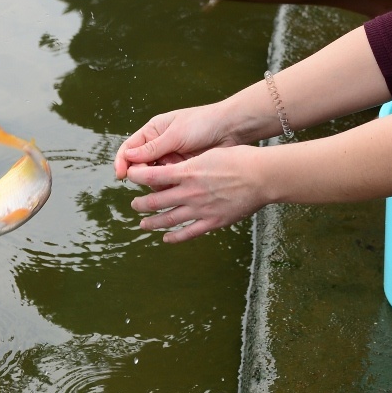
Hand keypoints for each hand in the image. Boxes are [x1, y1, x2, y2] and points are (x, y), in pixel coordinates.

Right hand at [113, 103, 244, 179]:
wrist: (230, 129)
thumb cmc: (202, 124)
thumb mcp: (176, 134)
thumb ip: (153, 148)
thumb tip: (127, 157)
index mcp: (153, 131)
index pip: (129, 148)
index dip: (122, 162)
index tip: (122, 175)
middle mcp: (159, 145)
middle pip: (140, 166)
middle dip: (142, 175)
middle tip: (151, 179)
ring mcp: (171, 159)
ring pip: (154, 178)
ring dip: (158, 182)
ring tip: (169, 180)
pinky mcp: (183, 170)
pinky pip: (169, 183)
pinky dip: (170, 186)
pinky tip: (178, 185)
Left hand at [127, 146, 269, 242]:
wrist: (261, 176)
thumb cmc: (239, 159)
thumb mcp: (209, 154)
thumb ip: (191, 164)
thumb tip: (179, 167)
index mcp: (187, 172)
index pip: (151, 176)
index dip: (136, 177)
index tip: (130, 177)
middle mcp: (189, 192)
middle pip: (155, 201)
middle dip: (140, 203)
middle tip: (134, 204)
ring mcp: (199, 209)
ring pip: (167, 219)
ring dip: (152, 222)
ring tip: (143, 224)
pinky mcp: (212, 222)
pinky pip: (188, 233)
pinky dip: (174, 237)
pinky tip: (166, 238)